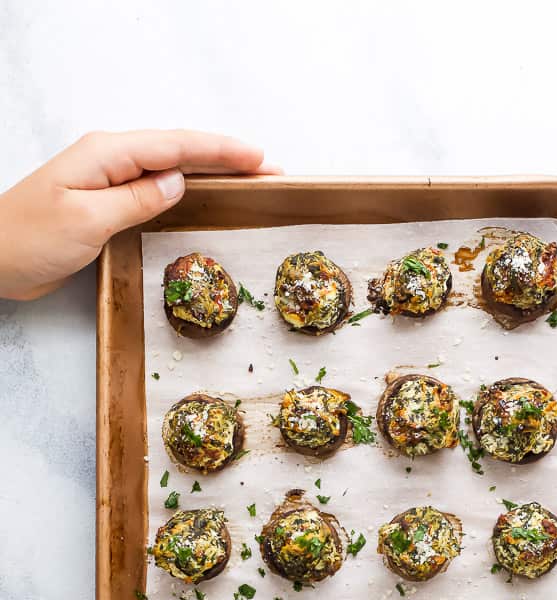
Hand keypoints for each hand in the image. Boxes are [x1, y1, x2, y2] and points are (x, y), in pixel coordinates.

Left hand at [0, 129, 279, 299]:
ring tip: (250, 180)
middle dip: (227, 158)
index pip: (176, 146)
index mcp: (107, 154)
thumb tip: (178, 182)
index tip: (261, 158)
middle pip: (180, 151)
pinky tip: (205, 197)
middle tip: (270, 170)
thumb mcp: (87, 219)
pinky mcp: (108, 204)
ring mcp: (109, 181)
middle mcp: (111, 160)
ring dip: (212, 173)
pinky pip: (157, 189)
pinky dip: (188, 190)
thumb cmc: (29, 238)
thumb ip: (136, 199)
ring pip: (171, 168)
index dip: (222, 151)